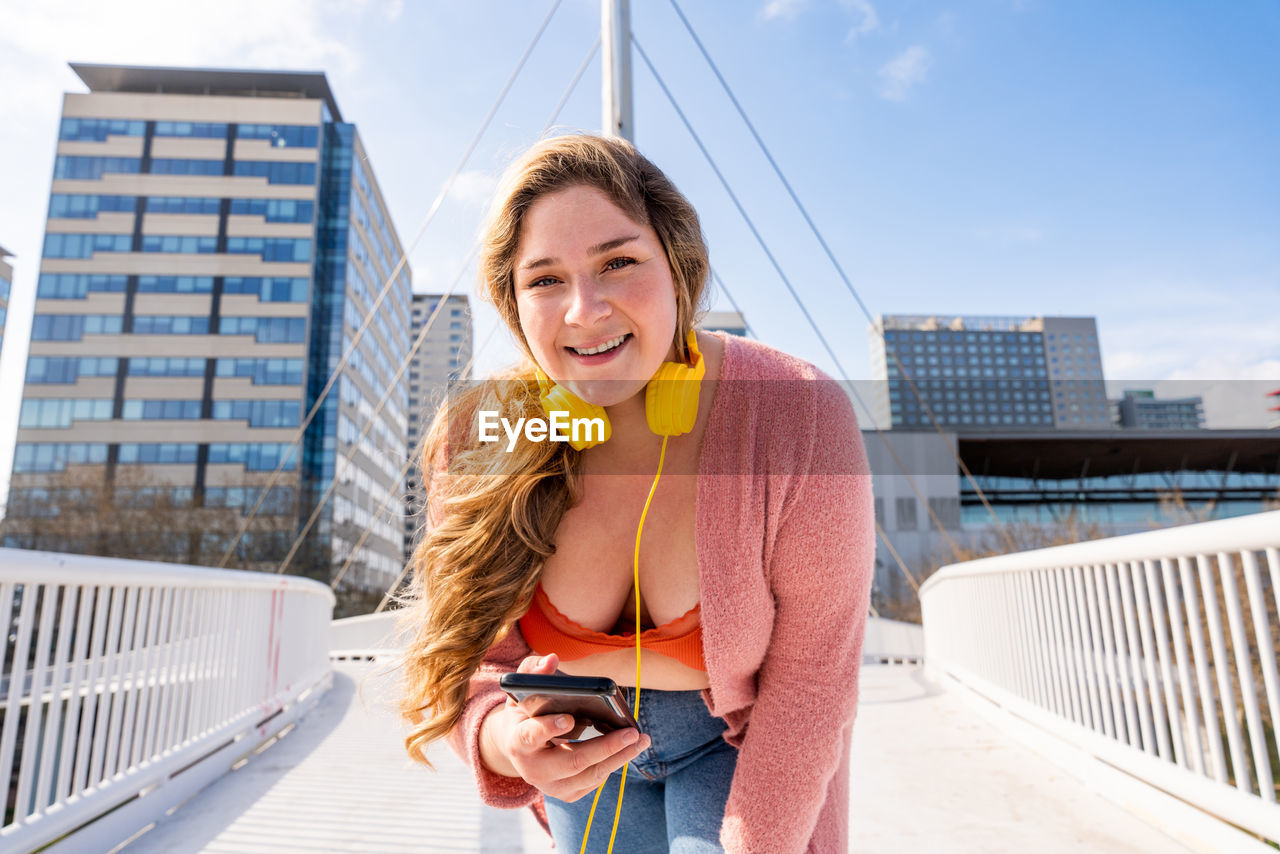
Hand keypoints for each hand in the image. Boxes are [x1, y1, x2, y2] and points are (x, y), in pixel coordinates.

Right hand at [480, 653, 650, 801]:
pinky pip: (594, 782)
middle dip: (605, 747)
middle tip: (631, 733)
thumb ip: (532, 671)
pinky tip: (628, 749)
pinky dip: (613, 765)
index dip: (549, 728)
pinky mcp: (566, 793)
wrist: (518, 748)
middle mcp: (532, 770)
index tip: (569, 718)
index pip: (530, 736)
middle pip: (571, 762)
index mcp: (517, 741)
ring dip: (619, 758)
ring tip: (641, 740)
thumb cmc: (525, 712)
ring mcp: (550, 786)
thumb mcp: (521, 690)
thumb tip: (551, 660)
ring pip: (589, 776)